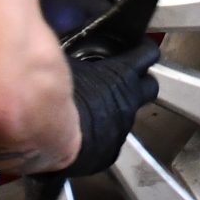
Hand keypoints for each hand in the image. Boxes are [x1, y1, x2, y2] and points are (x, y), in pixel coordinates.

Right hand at [62, 40, 160, 176]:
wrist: (49, 133)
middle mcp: (129, 102)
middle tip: (125, 79)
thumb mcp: (66, 63)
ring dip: (116, 110)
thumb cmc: (57, 93)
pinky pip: (111, 140)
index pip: (147, 53)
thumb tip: (66, 50)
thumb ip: (75, 56)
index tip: (139, 47)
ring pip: (128, 115)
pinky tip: (83, 133)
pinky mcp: (110, 153)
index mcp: (122, 74)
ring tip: (94, 109)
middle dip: (141, 82)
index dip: (144, 49)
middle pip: (150, 87)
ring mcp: (122, 129)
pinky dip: (101, 135)